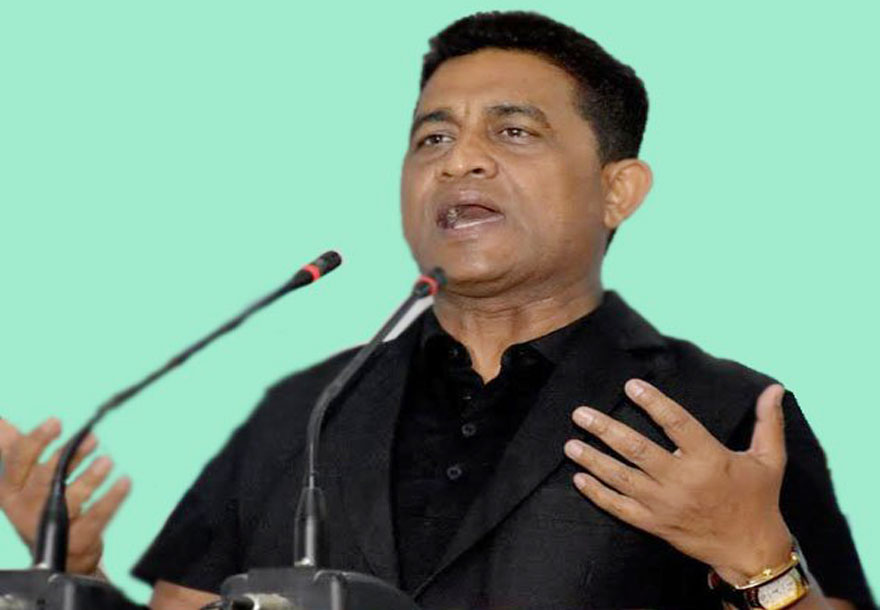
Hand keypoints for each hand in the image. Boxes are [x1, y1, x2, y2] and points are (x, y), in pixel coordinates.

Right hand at [0, 416, 130, 574]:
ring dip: (90, 478)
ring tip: (107, 461)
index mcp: (10, 488)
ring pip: (70, 499)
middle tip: (91, 438)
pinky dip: (112, 499)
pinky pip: (96, 517)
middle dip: (66, 457)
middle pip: (44, 479)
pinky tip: (125, 482)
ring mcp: (50, 526)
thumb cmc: (38, 502)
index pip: (18, 460)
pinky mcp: (76, 539)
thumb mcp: (21, 475)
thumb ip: (13, 446)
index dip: (37, 440)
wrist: (57, 551)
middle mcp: (26, 507)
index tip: (56, 422)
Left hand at [563, 379, 791, 585]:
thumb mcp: (769, 460)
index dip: (653, 403)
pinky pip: (620, 508)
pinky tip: (579, 479)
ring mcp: (664, 504)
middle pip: (637, 450)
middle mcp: (682, 480)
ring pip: (622, 478)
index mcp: (709, 459)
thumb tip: (775, 388)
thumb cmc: (759, 500)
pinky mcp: (654, 524)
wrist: (751, 550)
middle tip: (580, 413)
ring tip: (571, 443)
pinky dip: (598, 494)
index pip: (676, 423)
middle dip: (605, 430)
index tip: (631, 386)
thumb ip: (768, 422)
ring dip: (594, 460)